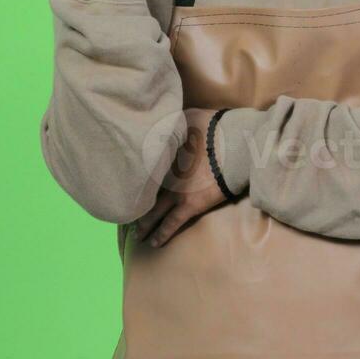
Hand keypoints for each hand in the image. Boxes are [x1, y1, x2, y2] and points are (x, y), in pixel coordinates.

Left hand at [134, 107, 232, 246]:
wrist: (235, 145)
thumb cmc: (216, 128)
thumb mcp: (190, 116)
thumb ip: (174, 121)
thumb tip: (165, 118)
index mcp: (164, 153)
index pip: (143, 168)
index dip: (134, 177)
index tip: (125, 183)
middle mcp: (165, 174)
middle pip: (143, 192)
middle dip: (133, 203)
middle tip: (124, 212)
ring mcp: (176, 191)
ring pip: (153, 211)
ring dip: (143, 223)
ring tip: (135, 233)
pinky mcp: (190, 205)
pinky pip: (171, 224)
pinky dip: (161, 234)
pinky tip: (153, 243)